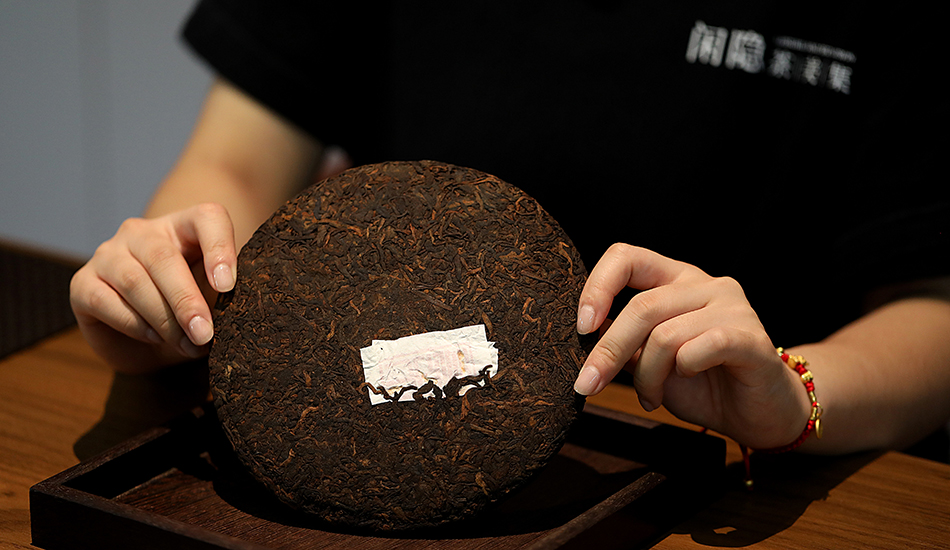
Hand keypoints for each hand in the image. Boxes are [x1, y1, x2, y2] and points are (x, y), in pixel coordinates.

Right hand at [70, 203, 236, 372]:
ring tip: (187, 344)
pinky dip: (134, 324)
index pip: (207, 218)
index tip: (227, 286)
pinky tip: (154, 337)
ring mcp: (108, 254)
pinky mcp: (83, 283)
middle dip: (185, 300)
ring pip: (134, 281)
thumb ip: (221, 294)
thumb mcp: (213, 301)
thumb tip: (229, 303)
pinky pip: (105, 301)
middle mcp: (142, 233)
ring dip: (163, 319)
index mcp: (184, 226)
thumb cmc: (189, 313)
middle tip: (204, 333)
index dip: (219, 248)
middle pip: (163, 257)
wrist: (151, 345)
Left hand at [573, 243, 808, 448]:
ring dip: (647, 375)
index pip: (627, 257)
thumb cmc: (703, 384)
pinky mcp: (752, 338)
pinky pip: (701, 347)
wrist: (759, 414)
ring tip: (650, 397)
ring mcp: (732, 307)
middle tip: (588, 384)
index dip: (597, 287)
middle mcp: (704, 284)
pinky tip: (686, 381)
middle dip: (609, 350)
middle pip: (642, 306)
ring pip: (666, 334)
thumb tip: (582, 332)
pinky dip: (683, 370)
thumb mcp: (649, 360)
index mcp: (675, 279)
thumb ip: (623, 341)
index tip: (582, 327)